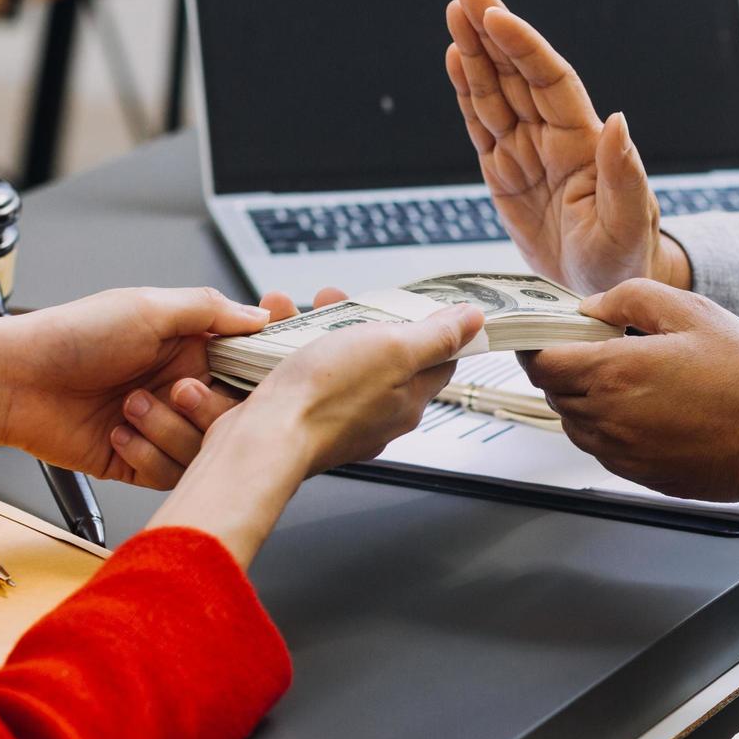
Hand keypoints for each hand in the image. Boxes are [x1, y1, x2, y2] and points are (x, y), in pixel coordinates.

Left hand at [0, 287, 271, 478]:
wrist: (14, 381)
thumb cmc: (70, 336)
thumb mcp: (148, 306)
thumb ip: (210, 309)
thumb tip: (260, 315)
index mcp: (186, 345)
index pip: (245, 364)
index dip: (261, 372)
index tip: (273, 374)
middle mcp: (176, 385)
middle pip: (232, 413)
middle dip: (208, 406)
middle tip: (180, 389)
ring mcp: (158, 425)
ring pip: (203, 448)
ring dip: (168, 430)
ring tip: (129, 407)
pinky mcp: (137, 461)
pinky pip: (170, 473)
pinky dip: (148, 455)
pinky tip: (118, 434)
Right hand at [145, 303, 484, 565]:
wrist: (263, 440)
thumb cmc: (324, 397)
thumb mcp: (393, 349)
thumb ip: (437, 336)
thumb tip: (475, 321)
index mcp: (408, 399)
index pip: (438, 359)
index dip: (429, 326)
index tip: (413, 304)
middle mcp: (378, 414)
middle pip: (384, 355)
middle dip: (364, 319)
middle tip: (344, 299)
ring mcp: (339, 418)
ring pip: (339, 361)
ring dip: (322, 327)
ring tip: (303, 307)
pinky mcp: (302, 417)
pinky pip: (305, 374)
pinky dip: (292, 348)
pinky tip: (277, 333)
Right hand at [444, 0, 689, 293]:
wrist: (605, 290)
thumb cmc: (626, 258)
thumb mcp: (630, 224)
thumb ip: (623, 176)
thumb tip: (618, 122)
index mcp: (582, 143)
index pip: (548, 80)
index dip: (522, 46)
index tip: (496, 15)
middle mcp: (553, 138)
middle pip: (517, 73)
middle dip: (492, 31)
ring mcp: (526, 153)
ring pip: (494, 93)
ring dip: (474, 53)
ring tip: (454, 13)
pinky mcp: (504, 175)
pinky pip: (482, 126)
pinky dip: (466, 93)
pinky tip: (455, 59)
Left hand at [520, 279, 738, 510]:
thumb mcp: (692, 311)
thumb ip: (629, 297)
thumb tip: (591, 306)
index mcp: (615, 372)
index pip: (541, 363)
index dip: (537, 346)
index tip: (548, 335)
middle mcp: (610, 419)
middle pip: (553, 393)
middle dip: (563, 369)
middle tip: (595, 349)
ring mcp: (623, 453)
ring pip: (574, 425)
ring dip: (584, 400)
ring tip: (628, 379)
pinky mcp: (640, 475)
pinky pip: (602, 450)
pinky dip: (608, 428)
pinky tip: (646, 409)